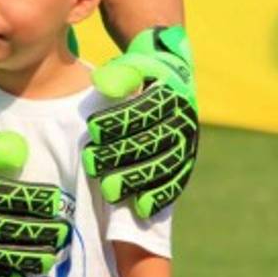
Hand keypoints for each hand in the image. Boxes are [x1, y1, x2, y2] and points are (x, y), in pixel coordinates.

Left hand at [84, 26, 199, 218]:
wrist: (169, 85)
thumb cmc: (141, 77)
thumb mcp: (131, 67)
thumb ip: (118, 75)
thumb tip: (101, 84)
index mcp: (172, 95)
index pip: (145, 110)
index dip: (119, 120)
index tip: (91, 128)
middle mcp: (184, 121)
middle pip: (153, 142)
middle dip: (120, 154)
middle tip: (90, 162)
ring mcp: (188, 145)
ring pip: (164, 166)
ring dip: (136, 179)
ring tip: (108, 190)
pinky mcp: (185, 164)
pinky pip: (176, 182)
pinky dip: (160, 196)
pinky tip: (140, 208)